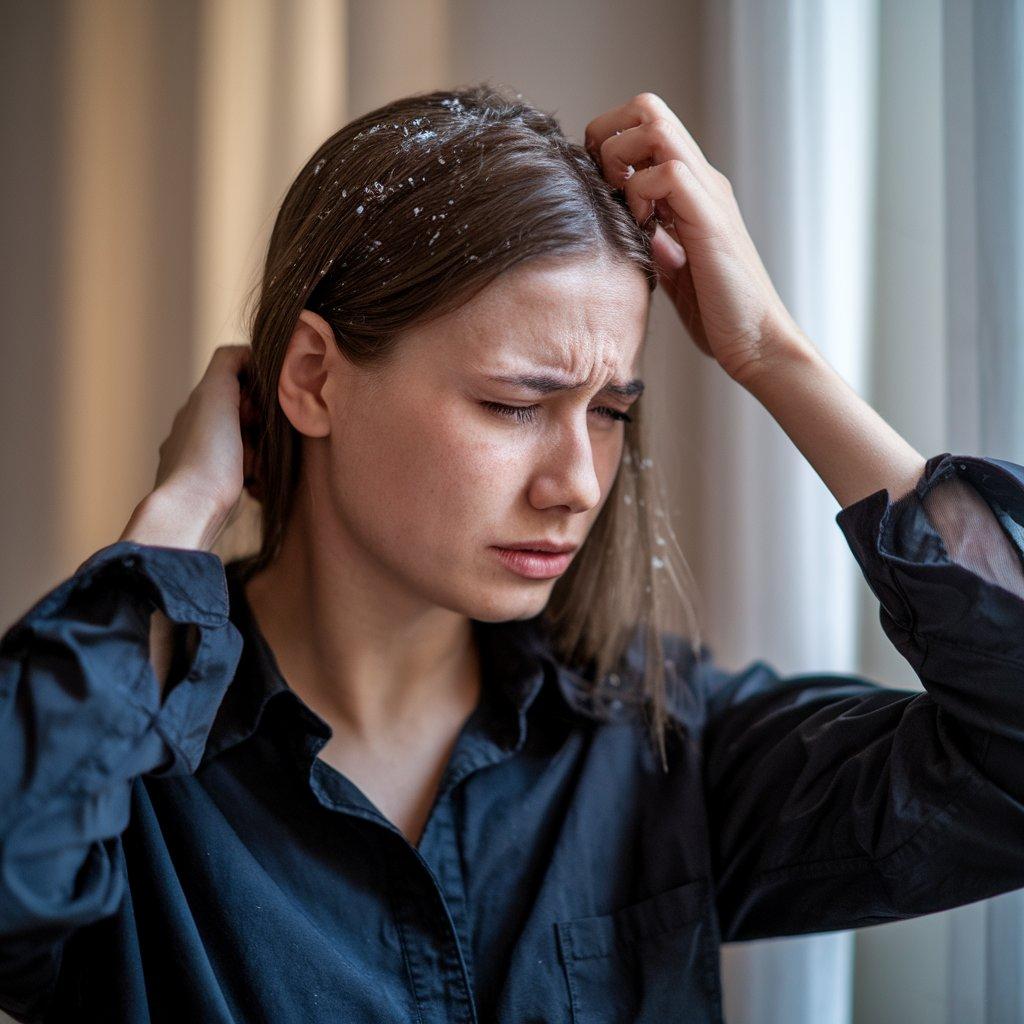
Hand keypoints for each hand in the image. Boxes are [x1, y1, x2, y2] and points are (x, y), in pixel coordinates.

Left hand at [152, 344, 257, 524]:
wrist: (192, 510)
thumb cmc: (207, 455)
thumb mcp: (216, 394)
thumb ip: (228, 364)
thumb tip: (245, 352)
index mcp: (195, 407)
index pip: (233, 383)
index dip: (256, 390)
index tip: (266, 406)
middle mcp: (192, 432)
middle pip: (242, 416)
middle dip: (260, 426)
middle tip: (265, 440)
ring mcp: (200, 463)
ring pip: (245, 448)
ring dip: (258, 454)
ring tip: (260, 468)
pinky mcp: (210, 491)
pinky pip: (241, 476)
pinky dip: (253, 478)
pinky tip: (256, 487)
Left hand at [584, 93, 806, 383]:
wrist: (756, 341)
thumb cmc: (716, 312)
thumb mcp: (671, 266)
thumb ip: (651, 238)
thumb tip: (619, 222)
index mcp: (690, 187)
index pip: (643, 124)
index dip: (608, 142)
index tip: (597, 187)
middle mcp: (700, 178)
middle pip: (646, 107)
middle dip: (607, 137)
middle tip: (603, 188)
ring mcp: (707, 193)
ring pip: (655, 126)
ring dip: (620, 160)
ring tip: (623, 207)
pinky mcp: (710, 218)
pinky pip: (668, 173)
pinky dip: (641, 193)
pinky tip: (643, 229)